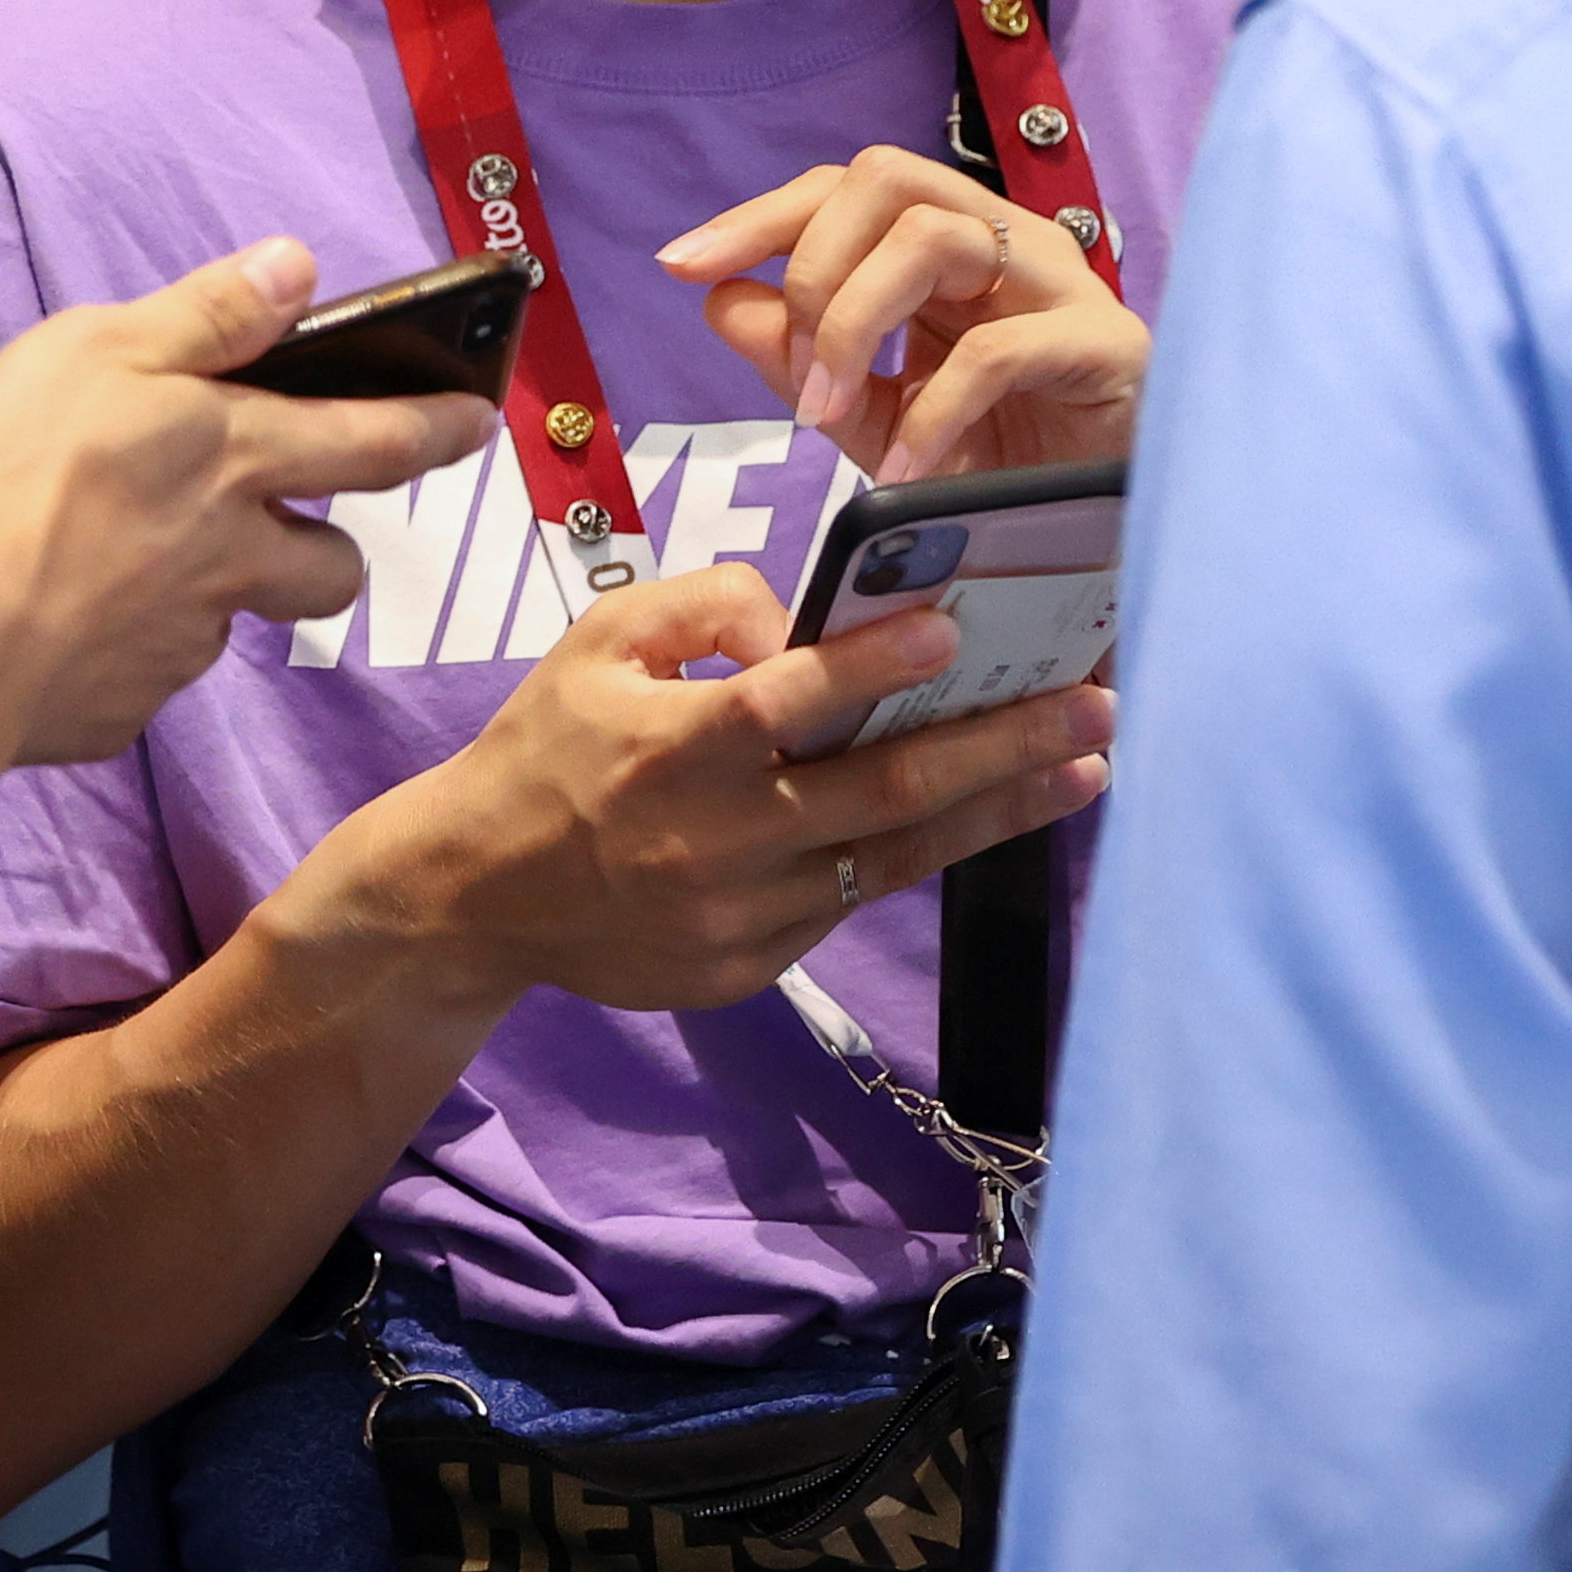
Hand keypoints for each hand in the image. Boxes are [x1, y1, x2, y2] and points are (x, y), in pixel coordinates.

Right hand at [0, 239, 493, 768]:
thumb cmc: (18, 474)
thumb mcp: (103, 349)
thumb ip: (208, 314)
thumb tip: (300, 267)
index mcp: (238, 457)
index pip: (375, 440)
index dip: (436, 429)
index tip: (479, 425)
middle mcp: (233, 558)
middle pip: (332, 569)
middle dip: (333, 549)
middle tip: (294, 529)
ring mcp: (181, 643)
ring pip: (236, 622)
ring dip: (221, 597)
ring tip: (144, 567)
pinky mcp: (123, 708)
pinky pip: (142, 675)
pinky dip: (119, 650)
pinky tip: (62, 623)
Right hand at [302, 566, 1113, 1019]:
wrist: (477, 896)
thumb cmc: (549, 745)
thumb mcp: (600, 640)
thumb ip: (707, 606)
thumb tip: (808, 627)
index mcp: (673, 748)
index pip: (786, 702)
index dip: (872, 667)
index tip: (954, 629)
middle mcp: (717, 838)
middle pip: (882, 791)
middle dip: (1001, 745)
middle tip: (1094, 704)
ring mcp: (740, 914)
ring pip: (893, 857)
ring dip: (999, 810)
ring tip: (1085, 768)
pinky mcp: (751, 966)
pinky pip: (851, 898)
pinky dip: (922, 854)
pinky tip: (987, 812)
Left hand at [660, 145, 1147, 482]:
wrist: (1105, 544)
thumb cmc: (1001, 468)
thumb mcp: (875, 417)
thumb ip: (801, 359)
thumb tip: (722, 298)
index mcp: (952, 245)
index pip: (846, 186)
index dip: (760, 216)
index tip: (681, 266)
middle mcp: (1008, 241)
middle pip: (887, 177)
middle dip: (812, 267)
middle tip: (795, 381)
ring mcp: (1062, 285)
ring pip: (935, 237)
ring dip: (854, 326)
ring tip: (831, 417)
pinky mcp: (1107, 346)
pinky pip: (998, 349)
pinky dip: (930, 412)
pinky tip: (900, 468)